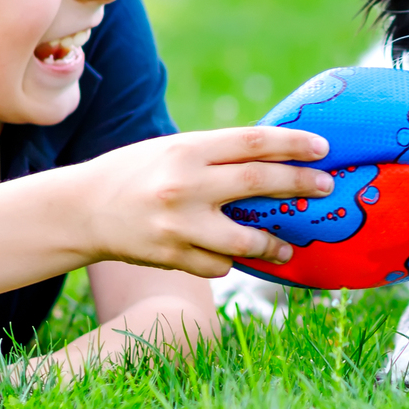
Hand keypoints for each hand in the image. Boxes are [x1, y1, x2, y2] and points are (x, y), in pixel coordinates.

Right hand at [74, 127, 330, 277]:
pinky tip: (230, 256)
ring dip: (273, 244)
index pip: (253, 142)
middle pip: (258, 182)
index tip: (324, 148)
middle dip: (299, 185)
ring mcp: (178, 224)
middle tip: (325, 188)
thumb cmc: (135, 172)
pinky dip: (229, 261)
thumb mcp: (172, 150)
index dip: (293, 145)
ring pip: (245, 239)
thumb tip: (274, 160)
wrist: (83, 209)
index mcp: (187, 149)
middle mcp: (184, 184)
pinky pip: (218, 265)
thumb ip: (216, 155)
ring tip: (286, 247)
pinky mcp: (171, 256)